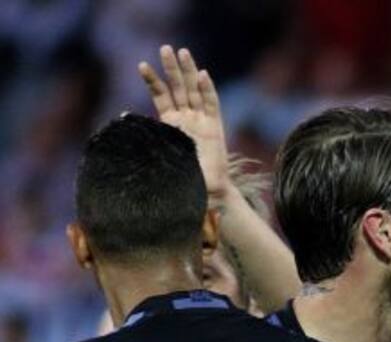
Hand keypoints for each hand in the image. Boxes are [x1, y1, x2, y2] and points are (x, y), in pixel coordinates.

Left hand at [138, 45, 230, 199]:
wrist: (206, 191)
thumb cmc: (182, 177)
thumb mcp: (157, 155)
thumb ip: (144, 138)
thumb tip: (122, 119)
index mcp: (171, 123)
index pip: (161, 95)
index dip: (153, 80)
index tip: (142, 65)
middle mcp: (187, 118)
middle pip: (178, 87)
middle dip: (171, 67)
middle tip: (165, 48)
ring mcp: (202, 120)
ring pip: (193, 91)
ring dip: (188, 71)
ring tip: (182, 51)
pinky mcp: (215, 127)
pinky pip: (211, 104)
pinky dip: (207, 89)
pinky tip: (202, 75)